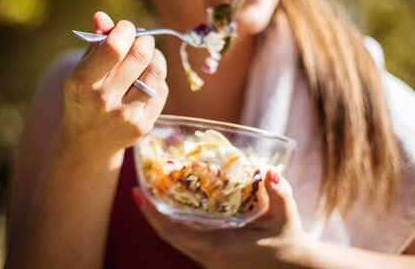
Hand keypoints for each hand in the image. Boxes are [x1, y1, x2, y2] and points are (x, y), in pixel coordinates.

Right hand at [60, 12, 168, 154]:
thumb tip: (103, 16)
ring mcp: (126, 115)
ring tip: (146, 57)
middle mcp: (104, 100)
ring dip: (155, 56)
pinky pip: (162, 90)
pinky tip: (145, 81)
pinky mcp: (143, 125)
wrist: (88, 142)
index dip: (126, 30)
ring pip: (157, 71)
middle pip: (141, 56)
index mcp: (83, 82)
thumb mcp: (82, 70)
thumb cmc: (85, 97)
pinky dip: (157, 79)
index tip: (126, 27)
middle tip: (141, 39)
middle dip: (144, 40)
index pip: (113, 48)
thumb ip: (95, 42)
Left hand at [133, 169, 308, 268]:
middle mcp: (208, 256)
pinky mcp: (211, 260)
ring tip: (149, 196)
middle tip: (138, 189)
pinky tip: (171, 210)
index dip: (153, 213)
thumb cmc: (288, 240)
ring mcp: (208, 261)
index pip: (174, 230)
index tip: (139, 194)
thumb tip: (270, 172)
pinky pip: (183, 243)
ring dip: (158, 220)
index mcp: (219, 246)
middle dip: (149, 213)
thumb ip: (280, 193)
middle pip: (167, 235)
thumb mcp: (286, 216)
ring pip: (174, 240)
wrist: (293, 268)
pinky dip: (172, 227)